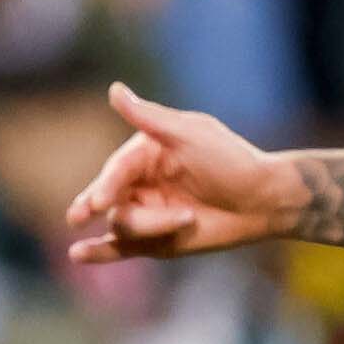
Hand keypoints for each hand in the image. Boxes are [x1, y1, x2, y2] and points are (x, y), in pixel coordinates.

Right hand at [65, 81, 300, 261]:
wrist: (265, 199)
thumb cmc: (231, 161)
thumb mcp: (191, 134)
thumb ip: (149, 118)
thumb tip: (114, 90)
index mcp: (146, 153)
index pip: (116, 170)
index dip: (105, 186)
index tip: (99, 202)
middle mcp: (141, 182)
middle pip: (111, 199)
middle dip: (95, 205)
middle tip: (80, 215)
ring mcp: (147, 213)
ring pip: (123, 225)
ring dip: (150, 225)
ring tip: (187, 219)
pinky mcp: (155, 242)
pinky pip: (121, 249)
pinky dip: (99, 252)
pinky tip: (79, 254)